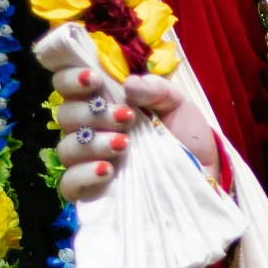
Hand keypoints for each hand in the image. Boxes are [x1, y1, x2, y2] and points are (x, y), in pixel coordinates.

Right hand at [53, 66, 218, 201]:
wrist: (202, 172)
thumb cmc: (184, 134)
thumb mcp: (177, 103)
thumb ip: (155, 87)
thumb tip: (127, 83)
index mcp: (102, 101)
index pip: (67, 83)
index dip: (70, 77)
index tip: (94, 78)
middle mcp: (88, 128)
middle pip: (65, 114)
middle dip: (93, 112)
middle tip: (127, 117)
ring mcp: (86, 160)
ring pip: (66, 147)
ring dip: (94, 143)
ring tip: (124, 144)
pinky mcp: (89, 190)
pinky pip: (69, 183)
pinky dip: (84, 174)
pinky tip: (107, 170)